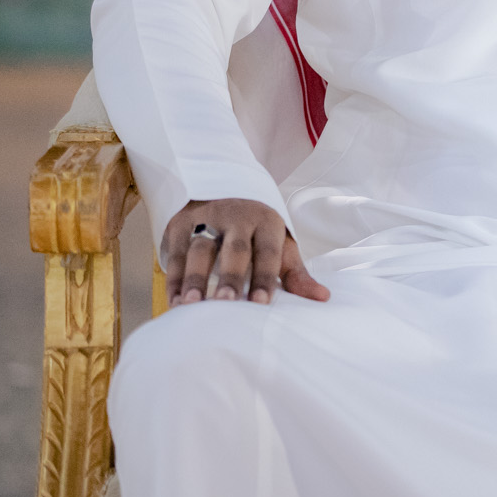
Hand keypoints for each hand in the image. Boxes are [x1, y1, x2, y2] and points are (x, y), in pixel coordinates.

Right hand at [163, 198, 330, 307]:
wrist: (222, 192)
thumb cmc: (256, 232)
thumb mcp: (279, 245)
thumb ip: (296, 274)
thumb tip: (322, 298)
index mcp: (267, 222)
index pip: (268, 251)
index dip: (265, 277)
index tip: (260, 304)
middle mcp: (237, 218)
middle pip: (234, 249)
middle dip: (230, 276)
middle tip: (226, 303)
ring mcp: (206, 220)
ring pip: (199, 249)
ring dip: (195, 278)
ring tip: (192, 305)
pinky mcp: (180, 226)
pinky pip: (175, 254)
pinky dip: (174, 279)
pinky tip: (176, 302)